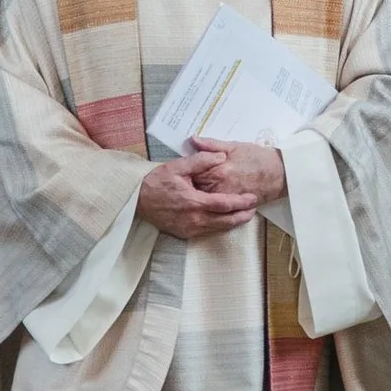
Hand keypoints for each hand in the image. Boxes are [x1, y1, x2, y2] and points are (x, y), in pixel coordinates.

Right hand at [138, 152, 260, 240]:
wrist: (136, 200)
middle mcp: (194, 218)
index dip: (241, 202)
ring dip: (233, 222)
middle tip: (253, 209)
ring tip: (244, 215)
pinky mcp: (184, 233)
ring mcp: (189, 228)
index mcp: (194, 201)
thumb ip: (201, 160)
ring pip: (218, 228)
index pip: (225, 204)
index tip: (252, 198)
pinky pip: (207, 231)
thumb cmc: (156, 182)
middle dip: (242, 215)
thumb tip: (221, 156)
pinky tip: (224, 220)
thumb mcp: (178, 166)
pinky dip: (219, 226)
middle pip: (226, 221)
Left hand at [190, 137, 286, 209]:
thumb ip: (211, 144)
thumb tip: (192, 140)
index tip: (178, 175)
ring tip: (190, 199)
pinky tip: (204, 207)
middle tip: (181, 188)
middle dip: (187, 190)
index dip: (185, 175)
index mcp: (217, 170)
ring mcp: (226, 200)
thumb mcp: (233, 146)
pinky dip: (209, 210)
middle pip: (195, 191)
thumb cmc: (256, 157)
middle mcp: (220, 187)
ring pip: (204, 204)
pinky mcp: (234, 208)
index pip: (193, 174)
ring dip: (197, 201)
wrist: (279, 172)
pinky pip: (216, 212)